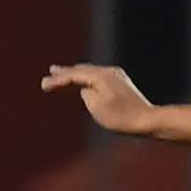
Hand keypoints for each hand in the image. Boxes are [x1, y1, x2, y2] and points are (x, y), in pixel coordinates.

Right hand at [40, 63, 154, 134]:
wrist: (146, 120)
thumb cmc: (122, 117)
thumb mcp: (97, 108)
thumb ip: (87, 95)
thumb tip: (87, 90)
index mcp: (101, 76)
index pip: (74, 75)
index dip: (58, 80)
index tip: (44, 85)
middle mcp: (109, 72)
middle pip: (82, 70)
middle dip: (66, 72)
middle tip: (51, 71)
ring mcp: (117, 77)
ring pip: (91, 73)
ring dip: (77, 74)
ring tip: (65, 75)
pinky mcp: (122, 84)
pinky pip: (99, 78)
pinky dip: (88, 79)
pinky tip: (86, 82)